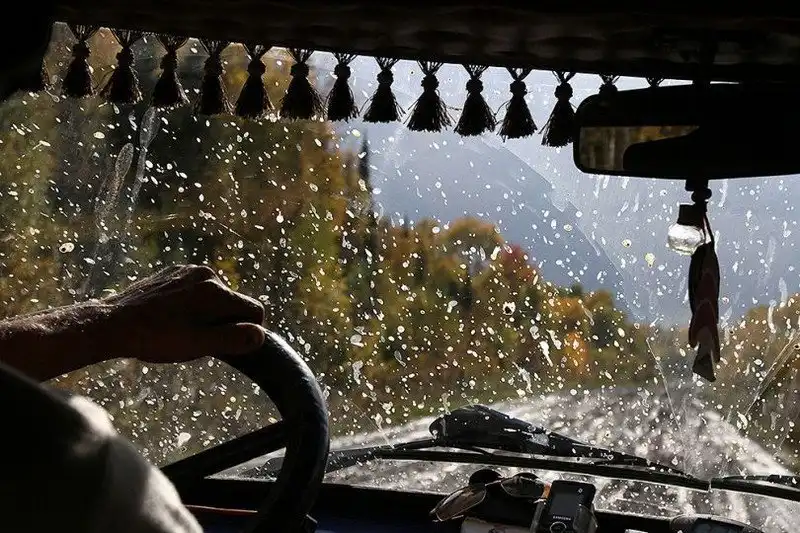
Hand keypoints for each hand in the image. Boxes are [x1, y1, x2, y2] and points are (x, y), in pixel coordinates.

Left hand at [101, 264, 266, 363]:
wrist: (111, 323)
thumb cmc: (156, 338)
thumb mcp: (198, 345)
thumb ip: (233, 339)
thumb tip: (261, 335)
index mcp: (216, 291)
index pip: (254, 310)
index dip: (245, 331)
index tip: (223, 343)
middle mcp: (206, 274)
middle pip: (234, 302)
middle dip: (224, 322)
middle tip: (196, 339)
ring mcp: (188, 271)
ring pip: (215, 296)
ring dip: (207, 313)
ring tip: (180, 329)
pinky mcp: (172, 272)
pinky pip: (195, 289)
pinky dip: (191, 304)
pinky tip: (170, 318)